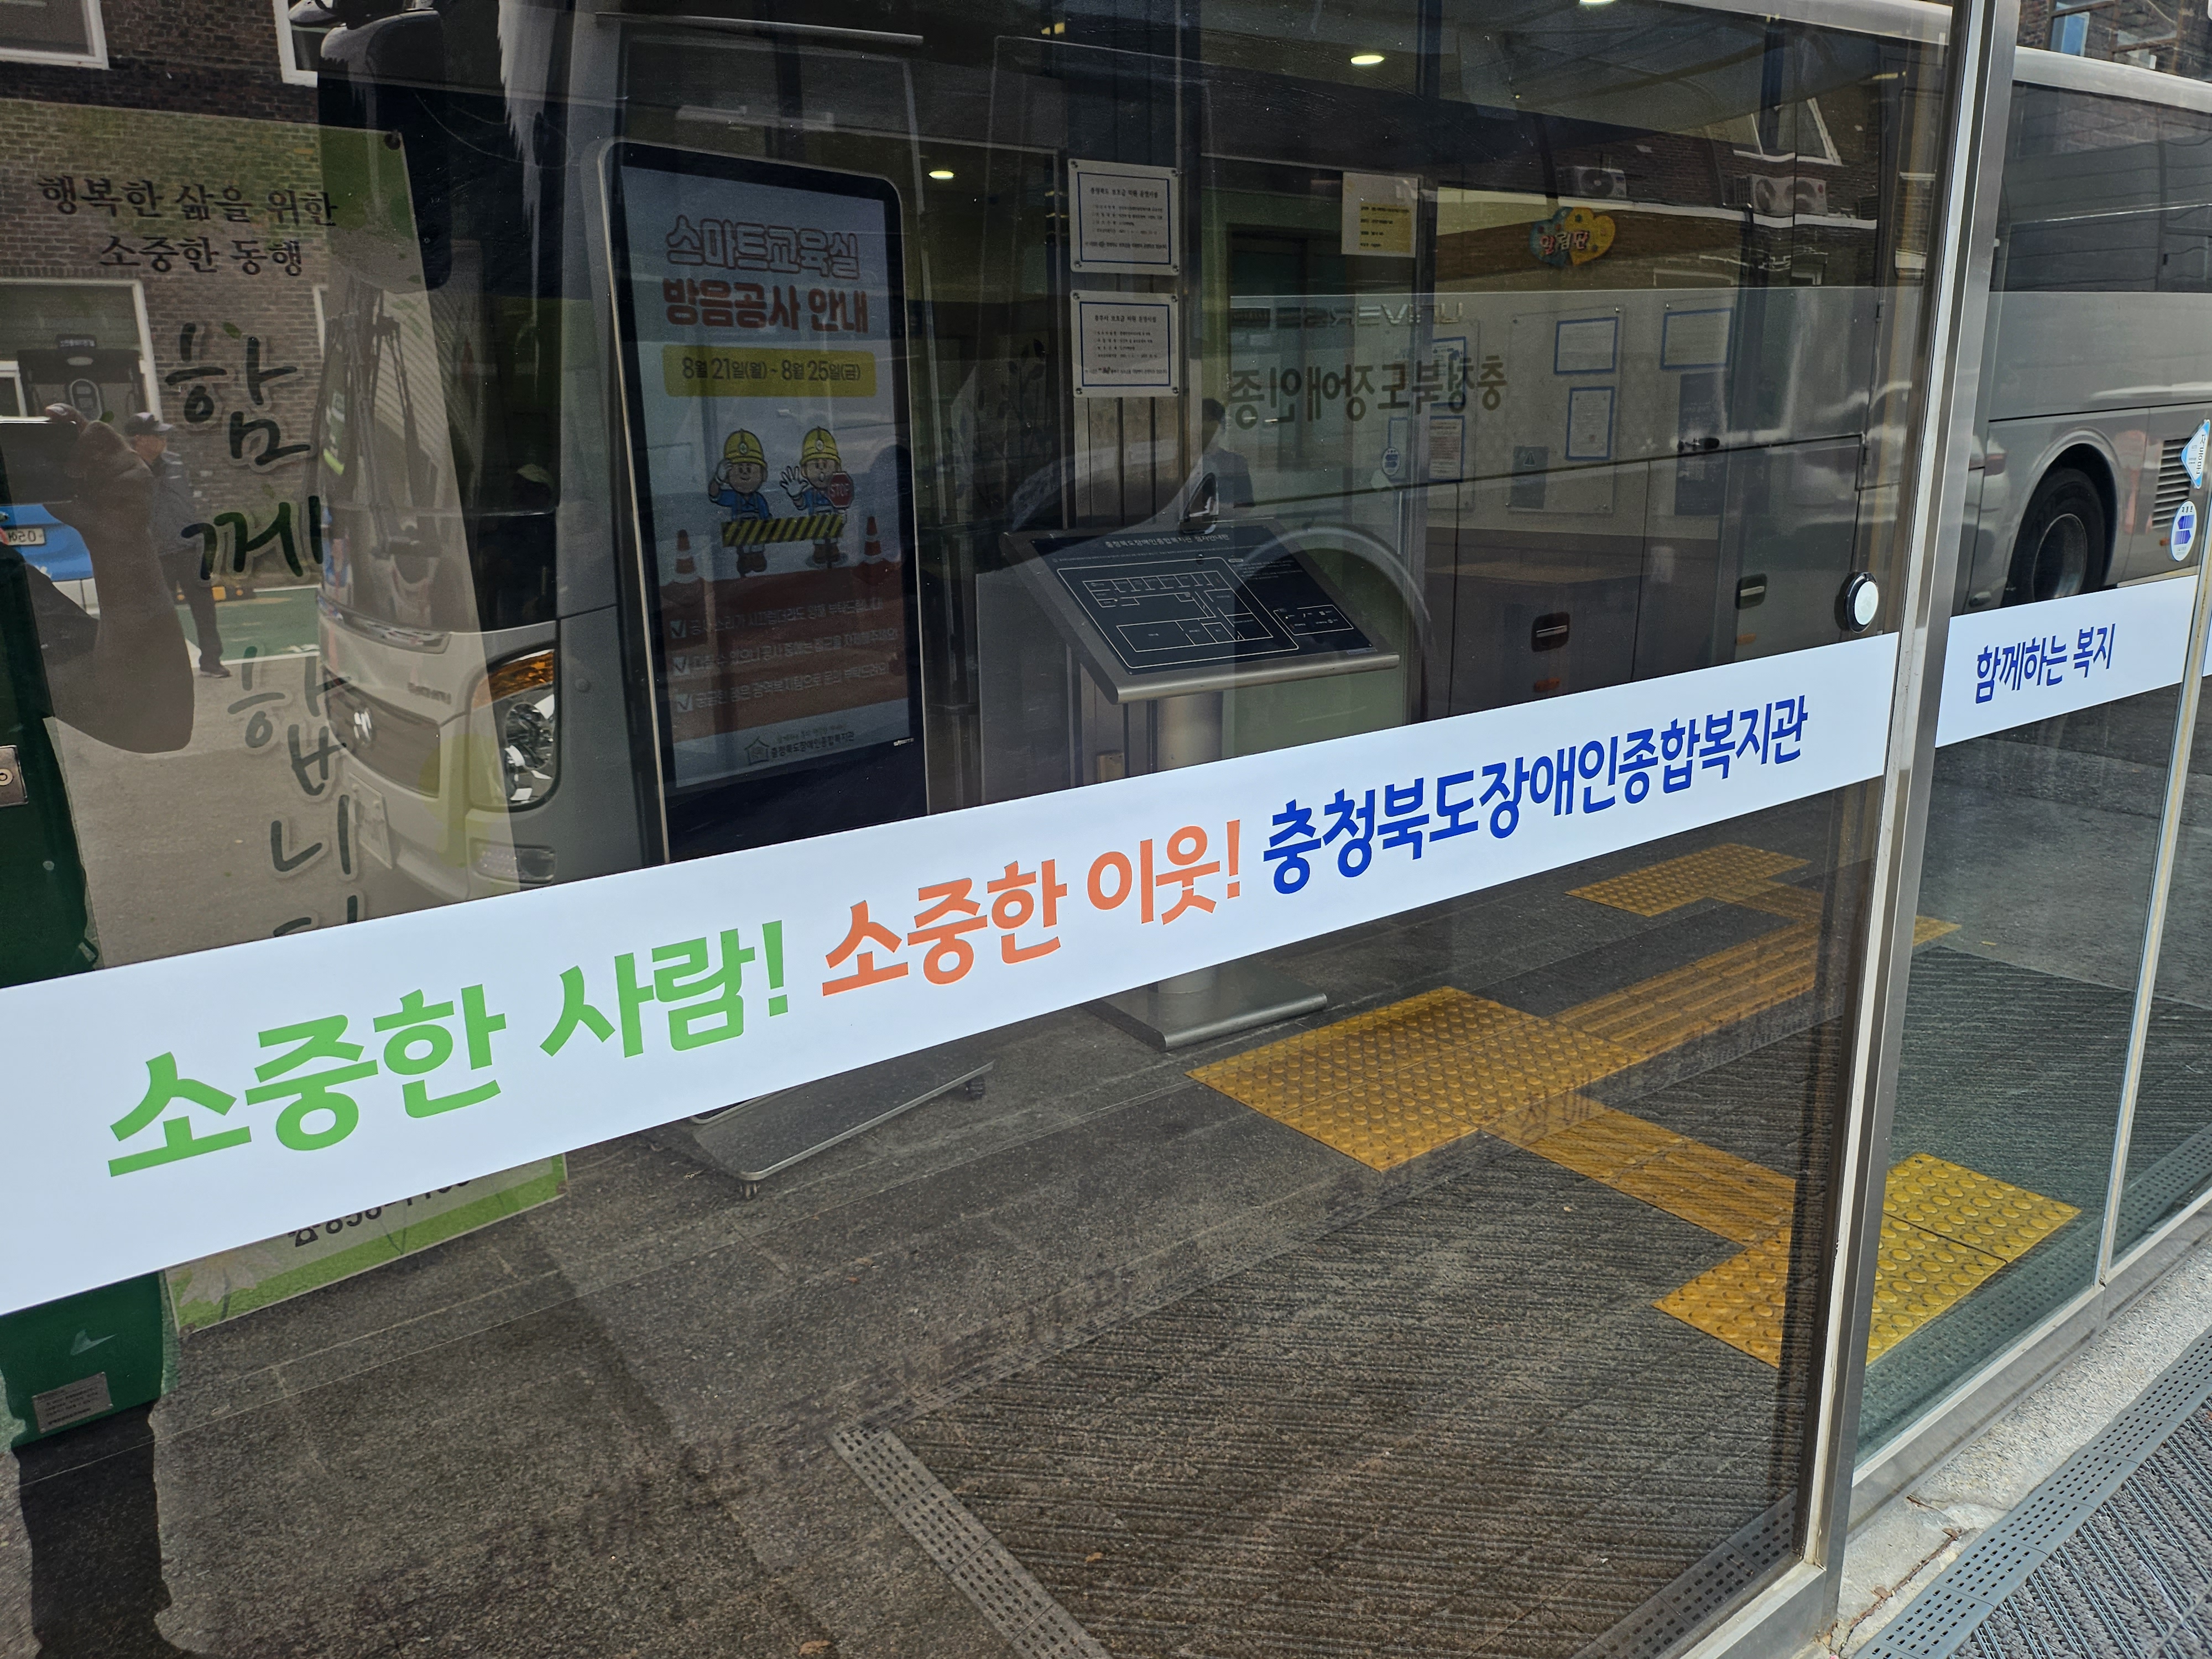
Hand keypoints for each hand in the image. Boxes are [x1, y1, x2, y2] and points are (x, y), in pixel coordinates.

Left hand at [45, 405, 152, 541]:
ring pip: (114, 446)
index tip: (52, 412)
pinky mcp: (142, 473)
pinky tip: (112, 498)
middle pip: (97, 428)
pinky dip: (115, 485)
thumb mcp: (59, 492)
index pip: (78, 422)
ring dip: (97, 466)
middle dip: (81, 445)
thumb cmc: (85, 512)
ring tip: (88, 487)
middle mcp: (107, 451)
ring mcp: (127, 460)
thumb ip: (51, 475)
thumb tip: (42, 462)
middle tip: (71, 471)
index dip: (66, 412)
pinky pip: (127, 468)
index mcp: (86, 451)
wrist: (109, 535)